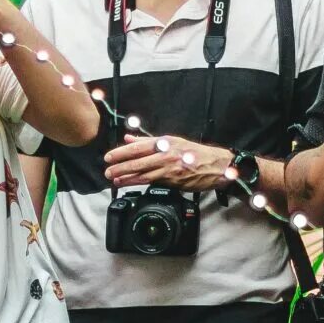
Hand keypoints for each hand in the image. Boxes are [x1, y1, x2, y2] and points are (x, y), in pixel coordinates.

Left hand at [105, 135, 233, 191]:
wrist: (216, 166)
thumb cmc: (195, 153)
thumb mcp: (172, 141)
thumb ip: (149, 141)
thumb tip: (130, 139)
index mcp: (165, 142)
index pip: (138, 146)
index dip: (121, 152)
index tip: (109, 156)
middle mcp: (166, 154)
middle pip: (138, 160)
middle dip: (119, 166)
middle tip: (107, 170)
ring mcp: (169, 168)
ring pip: (142, 173)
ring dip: (125, 176)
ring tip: (112, 178)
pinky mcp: (172, 181)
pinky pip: (150, 182)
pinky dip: (136, 182)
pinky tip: (126, 184)